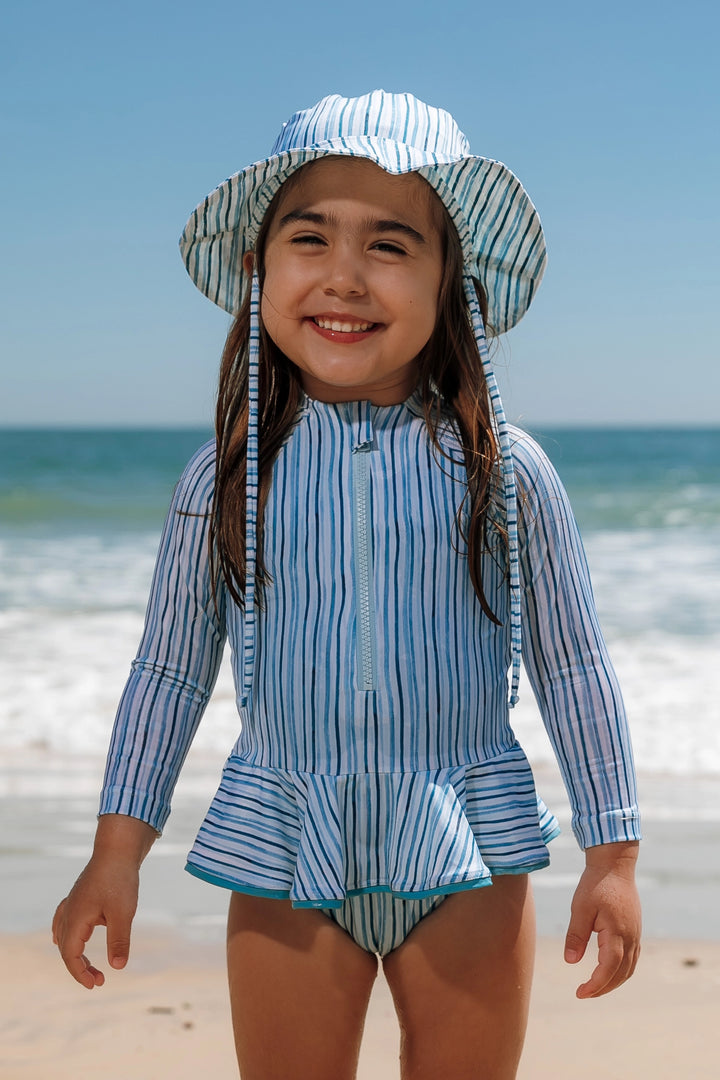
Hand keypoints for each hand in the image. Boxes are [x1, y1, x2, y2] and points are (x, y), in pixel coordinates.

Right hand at [52, 856, 139, 988]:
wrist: (118, 848)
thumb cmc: (120, 879)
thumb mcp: (123, 913)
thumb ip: (119, 940)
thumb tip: (118, 967)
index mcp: (75, 918)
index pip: (70, 956)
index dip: (80, 974)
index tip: (96, 985)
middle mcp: (69, 911)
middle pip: (66, 948)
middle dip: (80, 967)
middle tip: (99, 980)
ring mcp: (72, 902)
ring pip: (64, 935)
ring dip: (73, 953)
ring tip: (85, 966)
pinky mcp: (80, 895)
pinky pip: (64, 920)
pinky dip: (66, 934)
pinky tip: (68, 936)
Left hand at [564, 840, 640, 998]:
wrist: (615, 864)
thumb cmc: (595, 884)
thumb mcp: (580, 908)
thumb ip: (576, 935)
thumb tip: (570, 961)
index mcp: (617, 933)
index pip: (608, 969)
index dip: (595, 985)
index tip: (580, 993)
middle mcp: (630, 937)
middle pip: (621, 973)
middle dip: (603, 988)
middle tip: (584, 993)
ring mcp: (636, 933)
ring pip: (629, 967)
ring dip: (614, 981)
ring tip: (595, 986)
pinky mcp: (635, 928)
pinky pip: (633, 957)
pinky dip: (622, 969)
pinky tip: (609, 969)